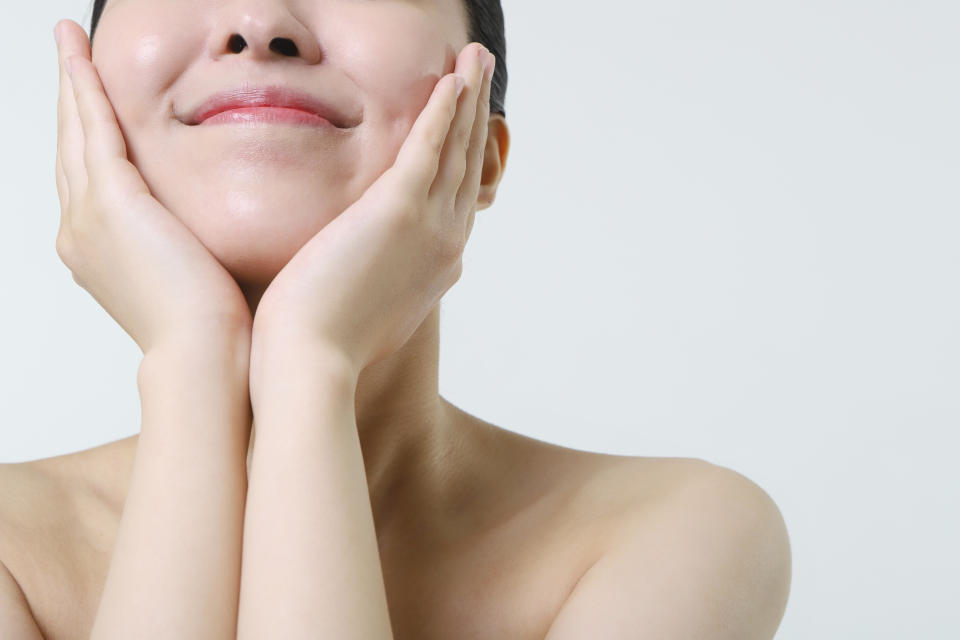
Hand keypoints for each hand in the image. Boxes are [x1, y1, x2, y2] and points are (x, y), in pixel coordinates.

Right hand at [53, 19, 252, 353]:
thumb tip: (225, 239)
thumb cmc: (215, 334)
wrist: (206, 359)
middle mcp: (82, 232)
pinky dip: (87, 91)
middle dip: (71, 101)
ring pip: (78, 133)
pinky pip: (95, 131)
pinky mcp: (112, 204)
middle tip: (68, 56)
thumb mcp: (197, 282)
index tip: (94, 102)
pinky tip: (83, 58)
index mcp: (101, 252)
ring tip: (67, 41)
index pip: (92, 178)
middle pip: (73, 149)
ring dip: (73, 83)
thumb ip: (195, 250)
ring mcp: (90, 218)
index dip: (89, 135)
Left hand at [250, 43, 494, 376]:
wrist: (309, 363)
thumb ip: (380, 286)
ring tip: (477, 58)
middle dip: (474, 116)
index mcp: (435, 267)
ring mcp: (428, 228)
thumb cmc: (324, 345)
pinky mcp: (398, 210)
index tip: (466, 127)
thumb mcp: (366, 312)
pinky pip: (429, 146)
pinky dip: (444, 109)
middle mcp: (444, 245)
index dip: (465, 157)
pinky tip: (453, 77)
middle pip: (465, 166)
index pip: (457, 200)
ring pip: (454, 149)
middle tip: (482, 74)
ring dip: (467, 98)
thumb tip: (368, 278)